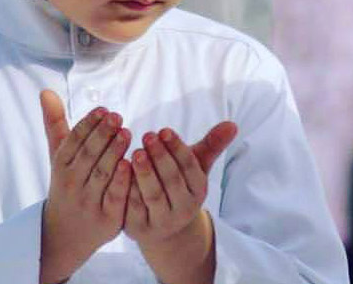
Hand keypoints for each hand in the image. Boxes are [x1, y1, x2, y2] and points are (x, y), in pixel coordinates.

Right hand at [39, 90, 131, 283]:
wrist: (64, 235)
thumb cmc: (67, 183)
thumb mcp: (58, 155)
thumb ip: (56, 122)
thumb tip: (46, 90)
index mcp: (60, 166)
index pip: (73, 141)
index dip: (88, 124)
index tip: (103, 109)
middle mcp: (71, 184)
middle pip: (88, 156)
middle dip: (102, 134)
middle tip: (118, 117)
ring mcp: (88, 203)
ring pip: (101, 174)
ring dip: (113, 152)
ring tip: (126, 133)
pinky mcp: (106, 220)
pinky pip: (115, 197)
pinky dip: (122, 180)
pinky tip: (131, 163)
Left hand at [124, 123, 236, 283]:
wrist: (163, 226)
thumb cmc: (178, 183)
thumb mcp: (194, 164)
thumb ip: (212, 144)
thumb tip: (232, 123)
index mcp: (198, 190)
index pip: (190, 167)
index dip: (177, 148)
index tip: (164, 129)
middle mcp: (183, 208)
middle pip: (172, 181)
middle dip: (160, 157)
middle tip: (148, 136)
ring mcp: (161, 221)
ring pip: (153, 196)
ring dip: (145, 174)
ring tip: (135, 152)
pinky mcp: (139, 228)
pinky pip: (132, 208)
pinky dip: (127, 189)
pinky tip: (120, 170)